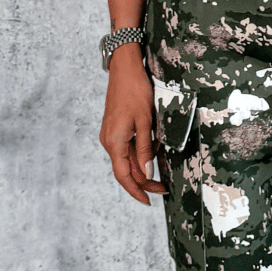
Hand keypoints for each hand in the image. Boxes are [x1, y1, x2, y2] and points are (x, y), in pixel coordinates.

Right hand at [100, 50, 166, 203]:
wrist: (125, 69)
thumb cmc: (135, 92)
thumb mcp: (145, 122)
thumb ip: (145, 150)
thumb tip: (146, 173)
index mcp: (114, 142)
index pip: (123, 175)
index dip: (136, 190)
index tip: (148, 201)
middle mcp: (109, 141)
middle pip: (125, 170)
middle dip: (143, 182)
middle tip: (163, 189)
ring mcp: (111, 135)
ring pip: (126, 160)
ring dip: (141, 171)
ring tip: (159, 178)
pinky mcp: (115, 129)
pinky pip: (126, 149)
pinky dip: (137, 158)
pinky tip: (150, 160)